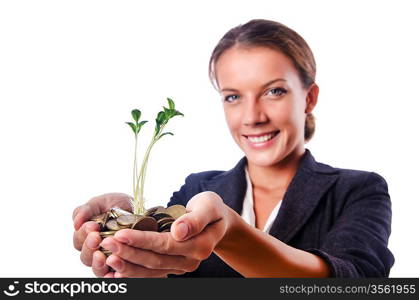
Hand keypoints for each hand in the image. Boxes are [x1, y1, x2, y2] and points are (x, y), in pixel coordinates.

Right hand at [72, 192, 132, 275]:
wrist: (140, 210)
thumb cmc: (118, 205)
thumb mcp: (102, 202)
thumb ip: (86, 210)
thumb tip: (76, 222)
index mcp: (86, 236)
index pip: (79, 241)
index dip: (83, 234)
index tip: (92, 226)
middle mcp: (95, 250)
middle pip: (85, 256)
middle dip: (89, 247)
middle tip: (96, 237)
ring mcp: (108, 259)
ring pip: (97, 268)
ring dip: (97, 263)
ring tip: (101, 255)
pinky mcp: (121, 266)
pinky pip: (114, 275)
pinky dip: (112, 275)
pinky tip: (114, 271)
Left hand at [96, 191, 231, 276]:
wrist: (216, 221)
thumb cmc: (211, 209)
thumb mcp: (208, 206)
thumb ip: (195, 219)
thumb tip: (178, 231)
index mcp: (200, 246)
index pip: (166, 245)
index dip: (142, 240)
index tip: (121, 234)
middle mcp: (190, 261)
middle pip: (155, 260)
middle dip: (129, 253)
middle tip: (106, 244)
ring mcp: (181, 266)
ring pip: (151, 271)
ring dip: (127, 265)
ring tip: (107, 257)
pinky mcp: (172, 267)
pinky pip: (150, 273)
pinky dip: (133, 272)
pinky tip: (116, 270)